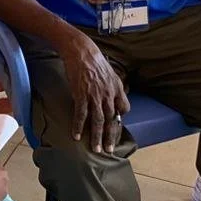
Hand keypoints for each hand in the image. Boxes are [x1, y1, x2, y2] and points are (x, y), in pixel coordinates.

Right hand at [57, 29, 128, 153]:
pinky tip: (76, 136)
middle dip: (110, 136)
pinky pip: (81, 114)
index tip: (115, 126)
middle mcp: (108, 94)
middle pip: (111, 119)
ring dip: (96, 136)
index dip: (120, 118)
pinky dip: (78, 126)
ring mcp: (95, 95)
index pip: (124, 108)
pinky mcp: (81, 95)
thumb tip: (110, 93)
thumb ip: (111, 85)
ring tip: (96, 149)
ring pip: (98, 120)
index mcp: (116, 88)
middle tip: (109, 150)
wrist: (80, 50)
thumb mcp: (109, 71)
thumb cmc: (93, 59)